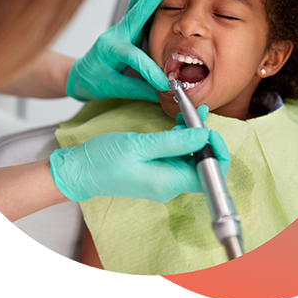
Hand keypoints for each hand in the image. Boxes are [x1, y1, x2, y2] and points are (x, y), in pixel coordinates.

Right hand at [49, 127, 214, 202]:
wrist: (80, 171)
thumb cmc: (104, 160)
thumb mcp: (140, 145)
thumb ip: (175, 142)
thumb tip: (204, 135)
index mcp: (168, 183)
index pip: (210, 175)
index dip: (217, 152)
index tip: (208, 129)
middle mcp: (170, 185)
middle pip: (203, 165)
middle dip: (206, 139)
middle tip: (198, 115)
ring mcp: (164, 179)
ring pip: (191, 158)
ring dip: (194, 136)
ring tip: (189, 112)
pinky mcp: (158, 171)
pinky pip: (178, 156)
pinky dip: (181, 139)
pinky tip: (179, 122)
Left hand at [66, 0, 169, 101]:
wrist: (80, 75)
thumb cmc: (95, 81)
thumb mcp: (114, 90)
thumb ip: (140, 90)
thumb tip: (165, 93)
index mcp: (110, 53)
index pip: (134, 59)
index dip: (151, 71)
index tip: (165, 84)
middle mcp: (115, 35)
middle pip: (135, 13)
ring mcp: (120, 28)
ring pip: (135, 2)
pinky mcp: (127, 26)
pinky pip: (135, 4)